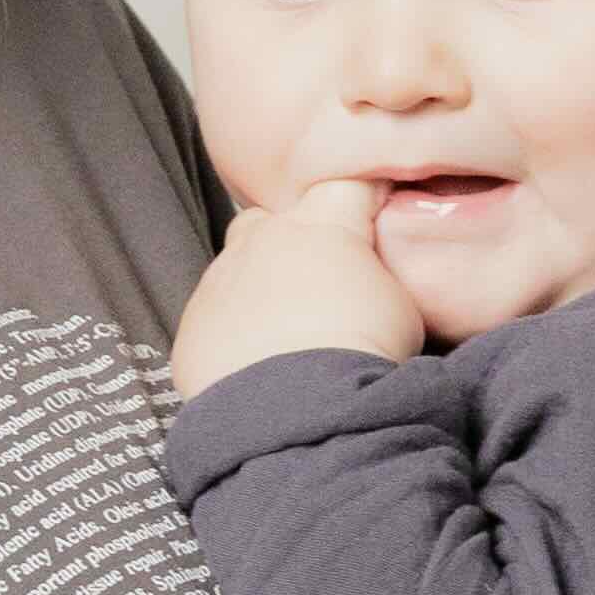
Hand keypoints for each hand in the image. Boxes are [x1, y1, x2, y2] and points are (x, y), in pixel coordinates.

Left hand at [169, 180, 424, 403]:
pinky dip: (232, 332)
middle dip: (291, 241)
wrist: (298, 406)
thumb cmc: (361, 349)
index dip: (361, 205)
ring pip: (236, 268)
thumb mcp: (401, 302)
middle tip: (319, 282)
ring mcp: (219, 281)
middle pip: (272, 220)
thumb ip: (379, 273)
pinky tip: (257, 362)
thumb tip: (369, 276)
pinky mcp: (193, 326)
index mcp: (320, 222)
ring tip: (287, 332)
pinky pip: (213, 318)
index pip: (345, 187)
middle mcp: (261, 240)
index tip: (372, 225)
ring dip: (257, 289)